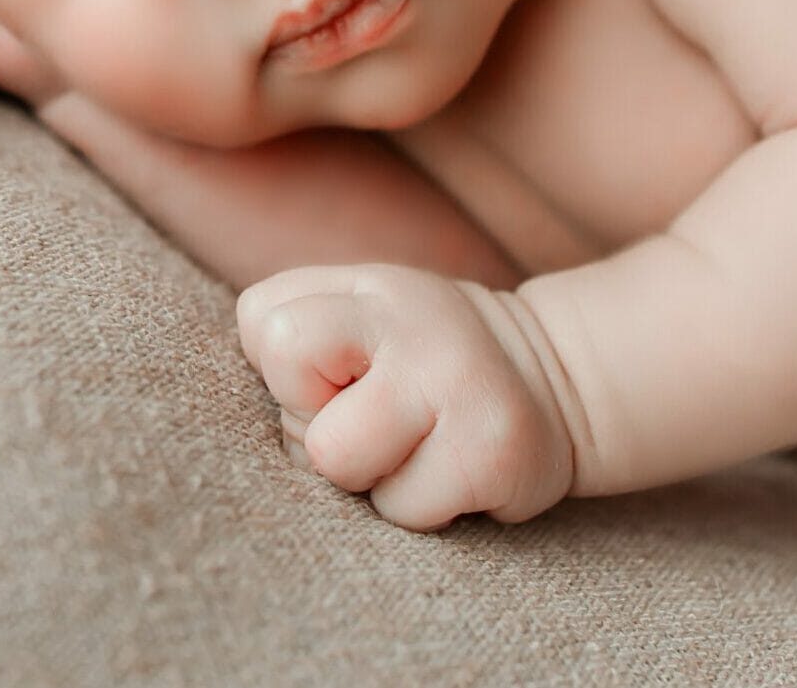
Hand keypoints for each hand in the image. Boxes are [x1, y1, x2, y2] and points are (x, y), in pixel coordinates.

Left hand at [237, 263, 576, 531]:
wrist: (560, 382)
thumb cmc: (423, 364)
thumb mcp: (361, 317)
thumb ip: (295, 334)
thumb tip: (237, 413)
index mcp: (365, 286)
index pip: (263, 325)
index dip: (286, 371)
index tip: (339, 375)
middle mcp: (411, 318)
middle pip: (290, 402)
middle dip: (317, 431)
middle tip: (378, 419)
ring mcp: (456, 381)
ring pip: (336, 462)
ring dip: (367, 477)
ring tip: (412, 449)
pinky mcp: (491, 451)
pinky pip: (400, 509)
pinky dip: (418, 508)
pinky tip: (453, 471)